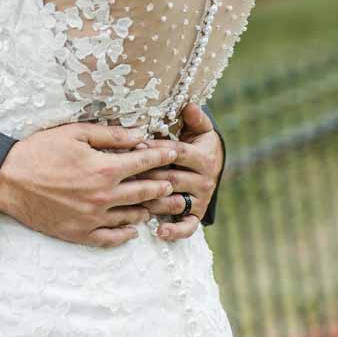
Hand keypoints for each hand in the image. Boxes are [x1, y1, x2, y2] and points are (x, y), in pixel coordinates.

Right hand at [0, 123, 178, 247]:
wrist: (9, 180)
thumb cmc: (41, 150)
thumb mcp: (75, 133)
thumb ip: (110, 135)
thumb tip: (139, 133)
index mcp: (104, 169)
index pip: (143, 162)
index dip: (161, 156)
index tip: (173, 153)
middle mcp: (103, 196)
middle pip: (143, 192)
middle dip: (162, 185)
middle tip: (174, 183)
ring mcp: (92, 218)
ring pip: (131, 216)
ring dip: (147, 209)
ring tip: (157, 204)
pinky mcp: (79, 233)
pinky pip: (110, 238)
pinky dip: (125, 234)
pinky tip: (133, 229)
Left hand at [136, 104, 224, 241]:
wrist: (213, 164)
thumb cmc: (198, 142)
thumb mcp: (200, 128)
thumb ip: (195, 117)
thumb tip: (188, 104)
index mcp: (202, 157)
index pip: (177, 154)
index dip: (157, 151)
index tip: (137, 147)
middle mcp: (204, 180)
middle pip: (171, 179)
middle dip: (148, 176)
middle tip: (124, 175)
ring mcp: (200, 199)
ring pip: (174, 203)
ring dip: (153, 203)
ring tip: (131, 201)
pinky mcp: (197, 215)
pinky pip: (187, 226)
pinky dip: (175, 231)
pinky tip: (159, 232)